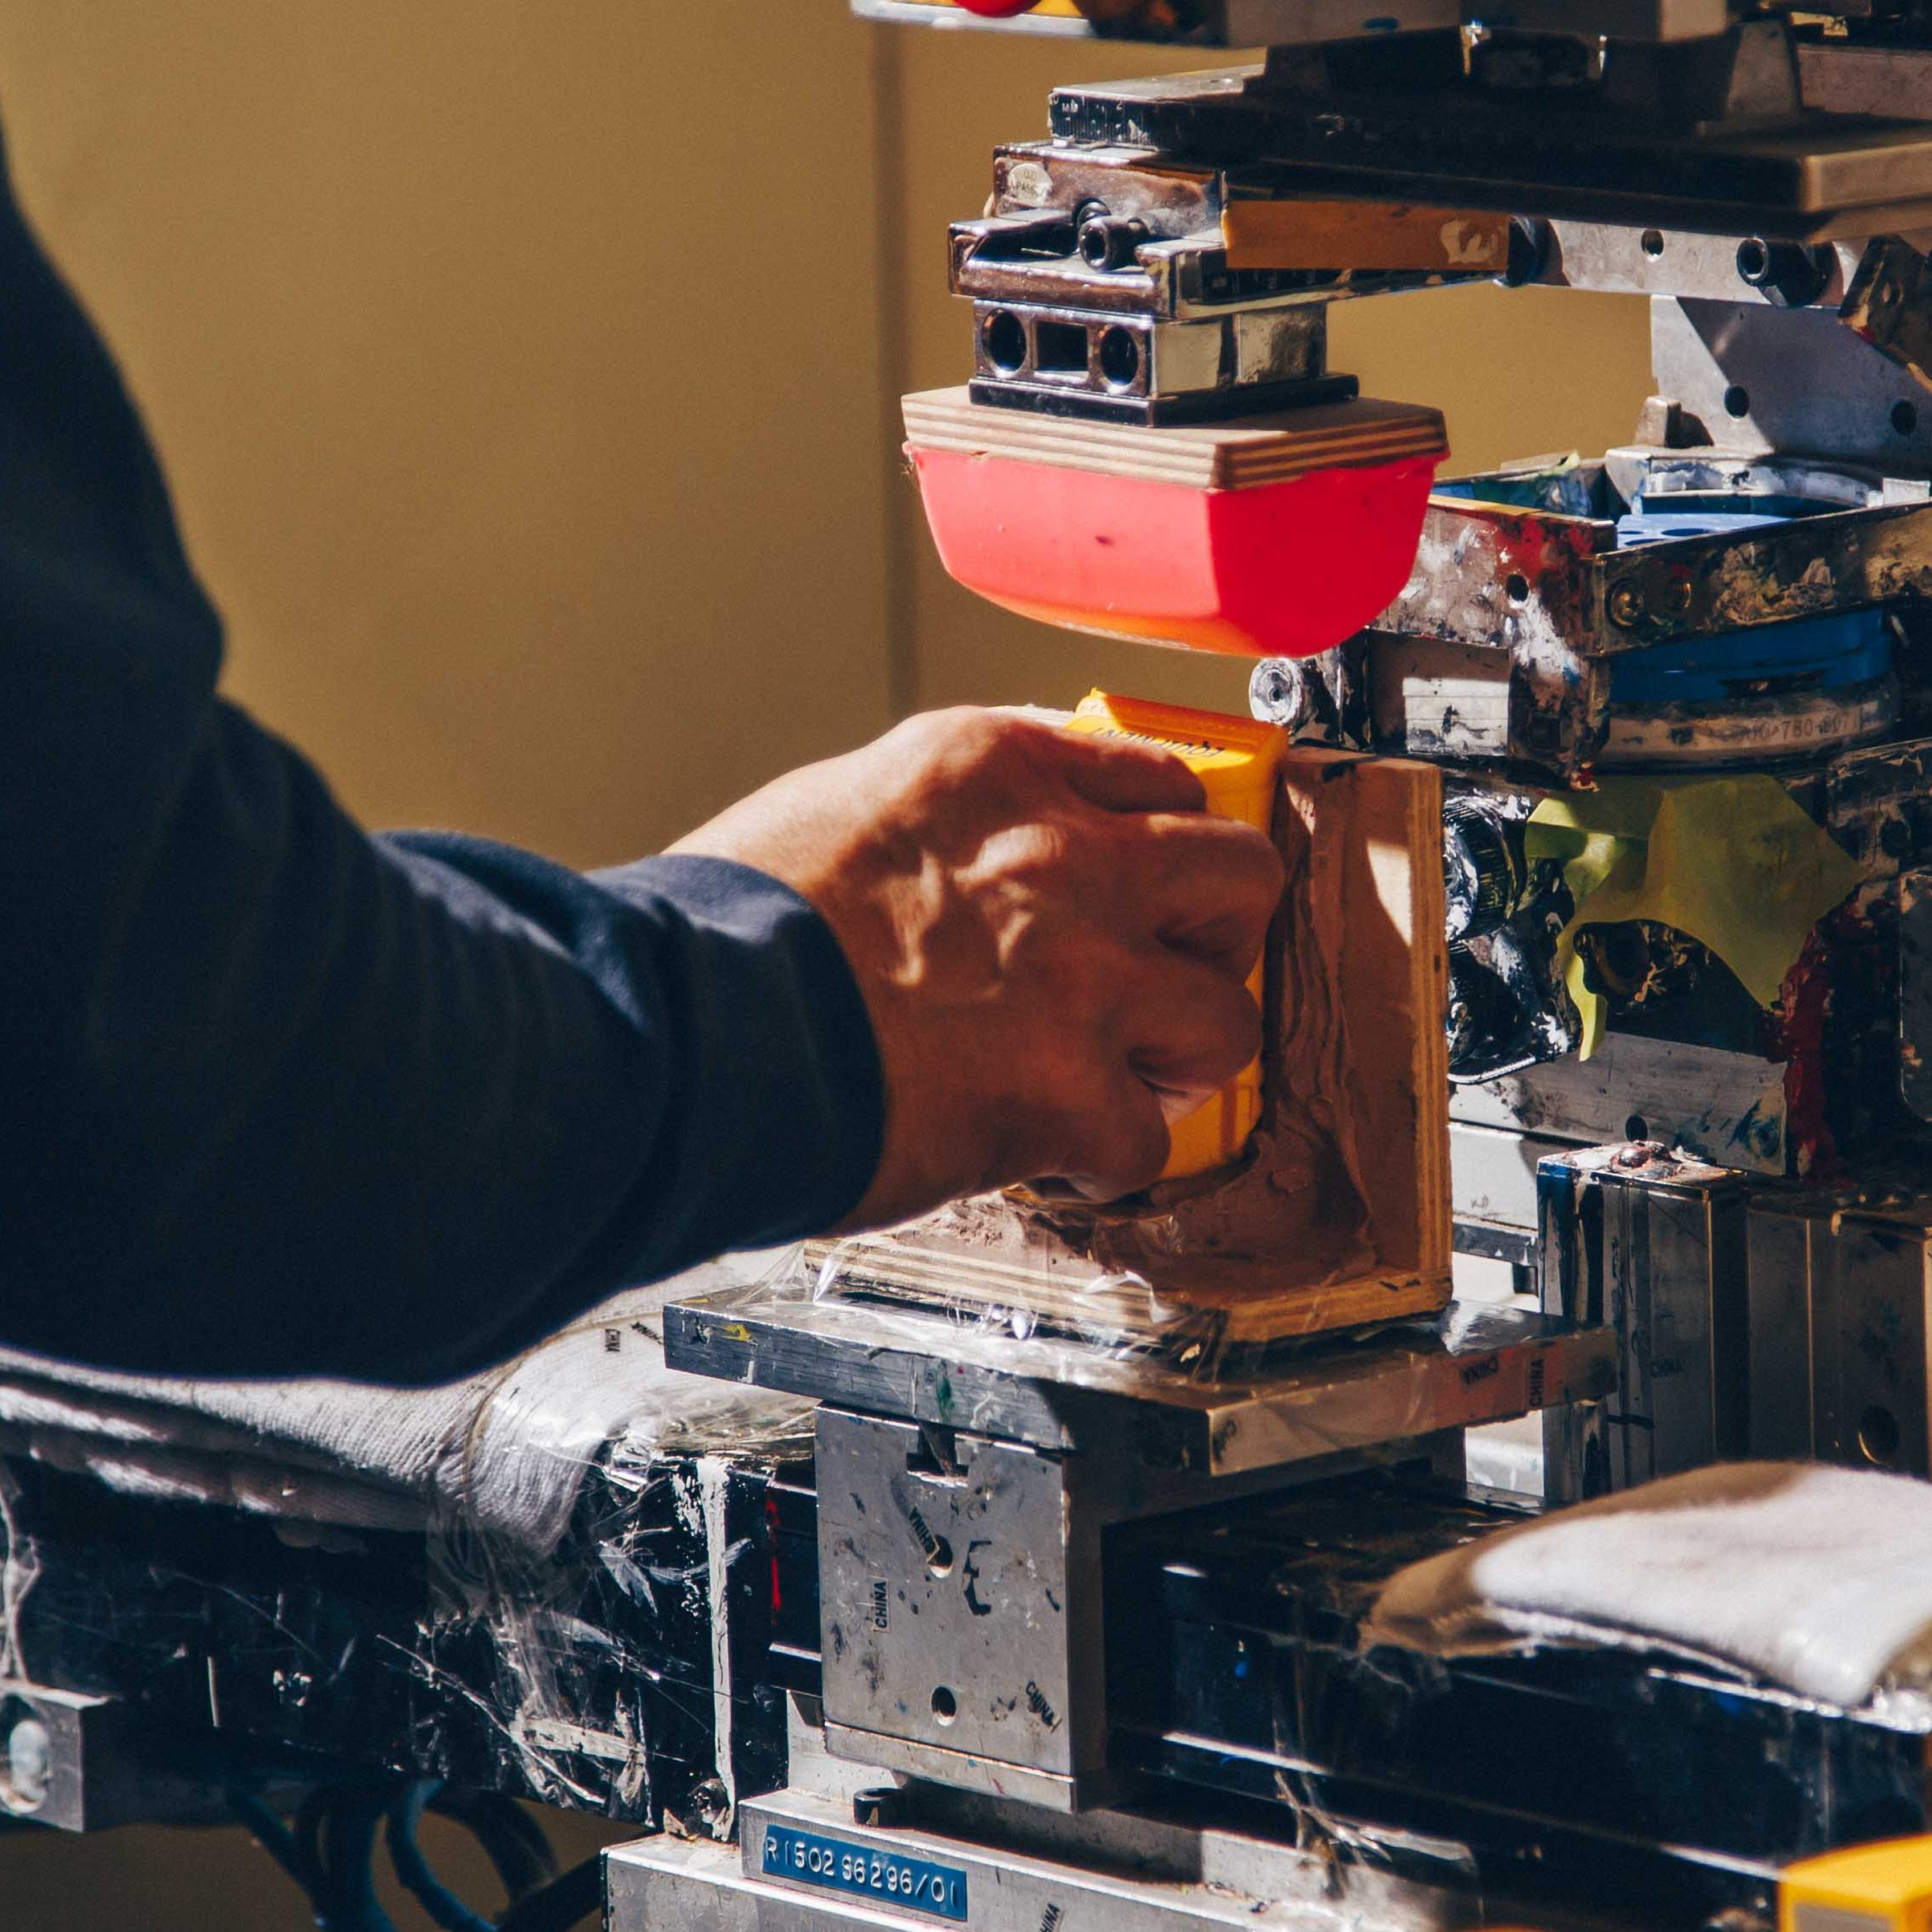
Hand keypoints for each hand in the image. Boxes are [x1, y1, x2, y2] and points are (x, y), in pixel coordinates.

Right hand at [673, 707, 1283, 1226]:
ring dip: (1184, 1057)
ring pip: (1227, 1017)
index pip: (1153, 777)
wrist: (694, 1026)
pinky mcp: (1073, 1095)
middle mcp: (1068, 858)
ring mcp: (1086, 978)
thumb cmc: (728, 926)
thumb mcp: (840, 805)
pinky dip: (1107, 1161)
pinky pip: (1149, 1141)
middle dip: (1216, 932)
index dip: (1157, 841)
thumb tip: (959, 858)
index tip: (1144, 880)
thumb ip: (938, 820)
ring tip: (1130, 1080)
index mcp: (1001, 770)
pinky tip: (1058, 1161)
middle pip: (1237, 876)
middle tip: (1171, 972)